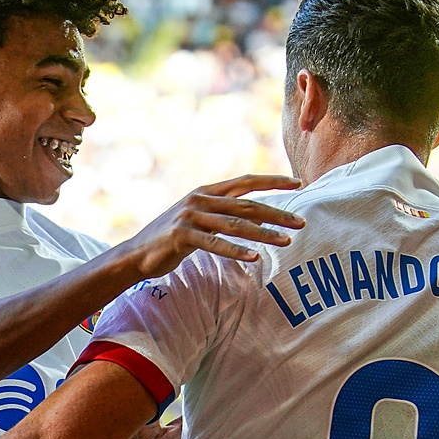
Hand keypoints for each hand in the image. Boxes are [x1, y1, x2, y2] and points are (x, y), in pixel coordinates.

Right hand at [119, 174, 303, 277]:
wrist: (136, 254)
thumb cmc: (171, 240)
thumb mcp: (198, 220)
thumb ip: (221, 214)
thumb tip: (253, 216)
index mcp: (206, 191)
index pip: (246, 182)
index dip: (273, 181)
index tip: (298, 183)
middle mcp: (200, 199)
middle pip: (247, 205)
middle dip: (277, 213)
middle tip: (301, 222)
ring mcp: (190, 216)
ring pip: (236, 225)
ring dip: (264, 233)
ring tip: (287, 241)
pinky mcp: (182, 235)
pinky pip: (215, 244)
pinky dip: (236, 251)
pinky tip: (255, 257)